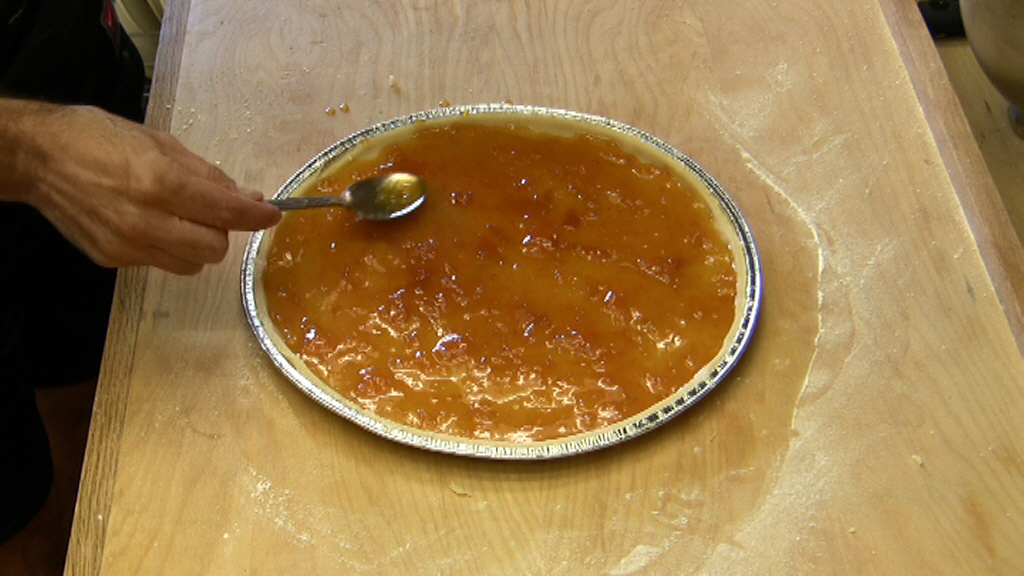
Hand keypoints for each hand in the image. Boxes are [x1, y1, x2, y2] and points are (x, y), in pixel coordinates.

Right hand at [2, 101, 280, 274]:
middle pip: (214, 249)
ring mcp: (128, 246)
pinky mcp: (113, 260)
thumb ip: (208, 175)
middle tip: (210, 210)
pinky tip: (150, 224)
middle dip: (222, 231)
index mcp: (161, 183)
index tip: (272, 215)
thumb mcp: (161, 143)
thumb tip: (249, 197)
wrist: (37, 157)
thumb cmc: (100, 138)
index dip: (256, 216)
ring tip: (178, 217)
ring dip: (197, 244)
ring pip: (192, 264)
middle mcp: (146, 221)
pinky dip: (168, 248)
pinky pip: (161, 263)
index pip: (226, 213)